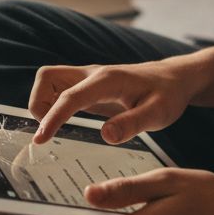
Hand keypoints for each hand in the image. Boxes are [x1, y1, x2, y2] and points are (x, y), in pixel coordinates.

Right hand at [29, 60, 198, 144]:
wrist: (174, 79)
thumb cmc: (168, 95)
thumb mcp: (158, 114)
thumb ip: (132, 124)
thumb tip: (105, 136)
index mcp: (107, 80)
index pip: (70, 96)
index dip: (52, 117)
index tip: (40, 139)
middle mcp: (93, 75)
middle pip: (47, 77)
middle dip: (39, 103)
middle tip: (48, 131)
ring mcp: (89, 79)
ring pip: (50, 80)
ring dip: (43, 103)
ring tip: (56, 129)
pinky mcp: (89, 86)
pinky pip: (59, 89)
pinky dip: (52, 104)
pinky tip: (64, 125)